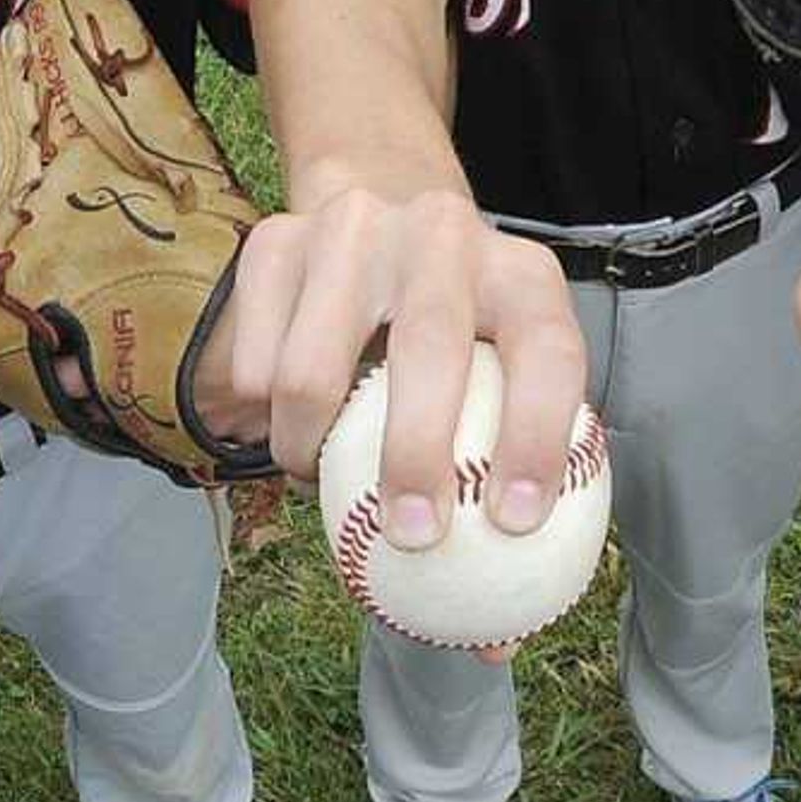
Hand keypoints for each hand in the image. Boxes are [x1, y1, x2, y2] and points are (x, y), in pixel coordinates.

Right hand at [216, 186, 589, 545]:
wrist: (381, 204)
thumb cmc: (460, 322)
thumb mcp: (509, 361)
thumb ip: (510, 455)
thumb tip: (501, 597)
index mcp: (520, 273)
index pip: (546, 351)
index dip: (537, 438)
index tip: (513, 522)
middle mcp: (440, 234)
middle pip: (427, 345)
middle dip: (417, 456)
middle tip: (411, 535)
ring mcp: (350, 230)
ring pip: (310, 371)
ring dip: (309, 452)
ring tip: (319, 482)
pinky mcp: (275, 244)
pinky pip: (255, 368)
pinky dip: (268, 422)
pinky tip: (292, 428)